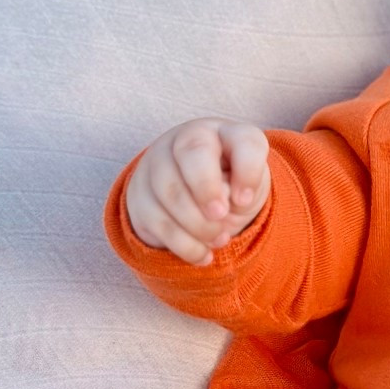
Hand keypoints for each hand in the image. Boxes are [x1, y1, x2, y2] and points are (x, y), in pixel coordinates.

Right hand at [124, 118, 270, 265]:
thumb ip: (244, 194)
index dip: (247, 171)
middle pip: (193, 151)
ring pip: (169, 189)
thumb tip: (221, 209)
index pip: (243, 141)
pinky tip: (202, 255)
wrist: (195, 197)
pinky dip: (182, 243)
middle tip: (220, 215)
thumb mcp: (250, 190)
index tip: (245, 200)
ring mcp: (158, 162)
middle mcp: (189, 138)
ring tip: (220, 240)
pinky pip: (156, 219)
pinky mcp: (139, 192)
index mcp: (227, 134)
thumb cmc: (232, 187)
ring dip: (197, 223)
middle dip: (206, 188)